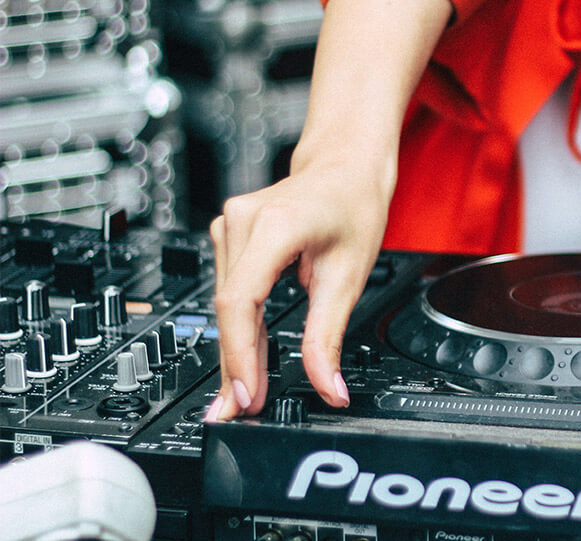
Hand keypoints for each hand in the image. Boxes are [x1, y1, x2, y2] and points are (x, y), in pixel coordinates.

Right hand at [205, 153, 393, 420]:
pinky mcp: (230, 234)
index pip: (241, 302)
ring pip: (227, 304)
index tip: (247, 395)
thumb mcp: (349, 276)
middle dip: (235, 366)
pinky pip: (230, 290)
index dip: (239, 355)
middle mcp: (242, 221)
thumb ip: (329, 336)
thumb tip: (328, 387)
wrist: (345, 167)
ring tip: (245, 395)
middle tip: (237, 414)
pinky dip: (239, 327)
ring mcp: (231, 225)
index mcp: (274, 225)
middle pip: (229, 309)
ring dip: (236, 349)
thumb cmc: (353, 206)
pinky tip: (244, 359)